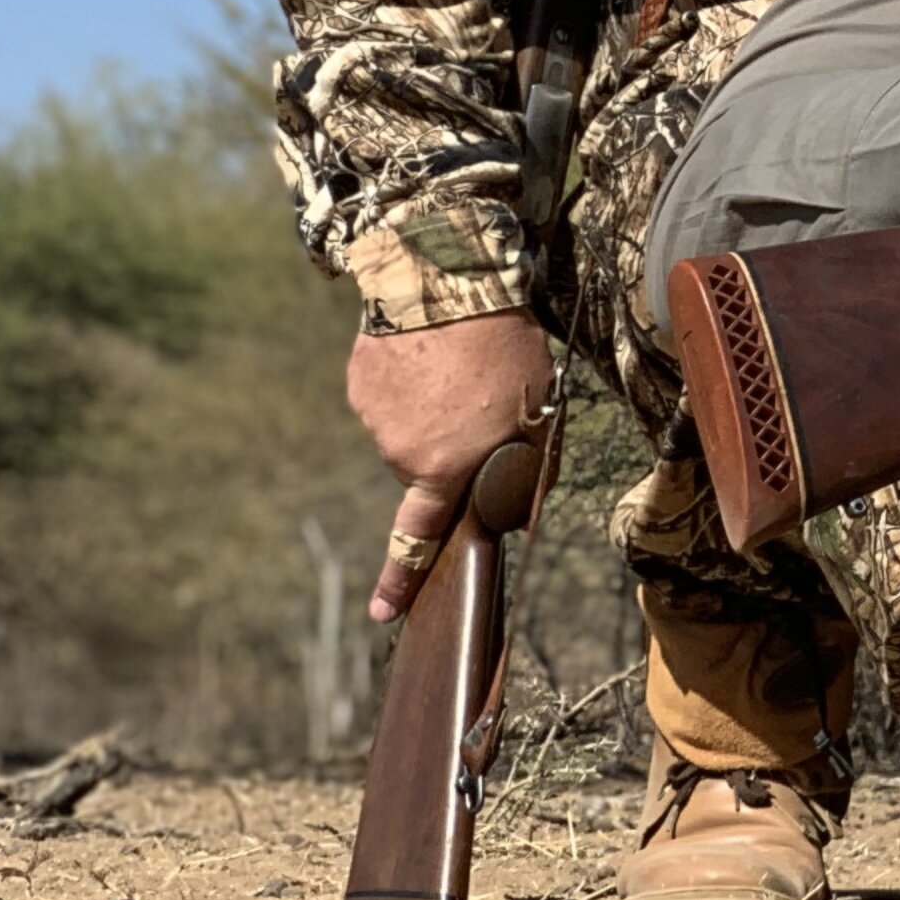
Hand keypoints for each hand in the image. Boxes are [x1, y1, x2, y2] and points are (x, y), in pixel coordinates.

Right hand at [346, 311, 554, 623]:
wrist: (447, 285)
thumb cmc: (504, 350)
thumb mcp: (538, 411)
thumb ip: (528, 465)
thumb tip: (522, 504)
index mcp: (442, 467)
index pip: (419, 537)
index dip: (400, 579)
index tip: (381, 615)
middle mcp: (400, 452)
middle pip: (426, 468)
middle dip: (451, 448)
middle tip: (481, 404)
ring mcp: (374, 417)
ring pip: (408, 430)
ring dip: (432, 411)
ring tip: (460, 371)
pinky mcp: (361, 382)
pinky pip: (390, 396)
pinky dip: (411, 383)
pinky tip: (435, 355)